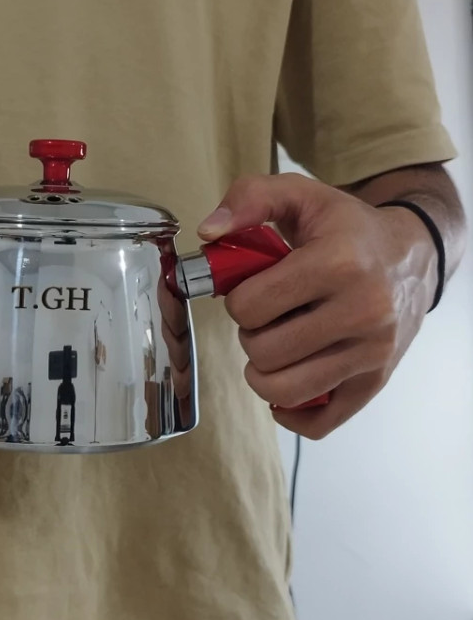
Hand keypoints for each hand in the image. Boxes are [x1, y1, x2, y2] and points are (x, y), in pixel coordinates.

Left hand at [198, 174, 436, 438]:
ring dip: (264, 372)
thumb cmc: (347, 229)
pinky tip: (289, 379)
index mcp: (339, 263)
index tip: (254, 290)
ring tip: (276, 346)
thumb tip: (207, 232)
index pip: (249, 307)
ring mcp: (372, 353)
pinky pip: (318, 423)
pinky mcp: (375, 382)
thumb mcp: (301, 196)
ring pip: (284, 391)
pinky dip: (291, 410)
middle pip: (263, 352)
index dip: (238, 300)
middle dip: (251, 335)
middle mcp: (363, 312)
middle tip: (267, 318)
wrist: (412, 256)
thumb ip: (249, 198)